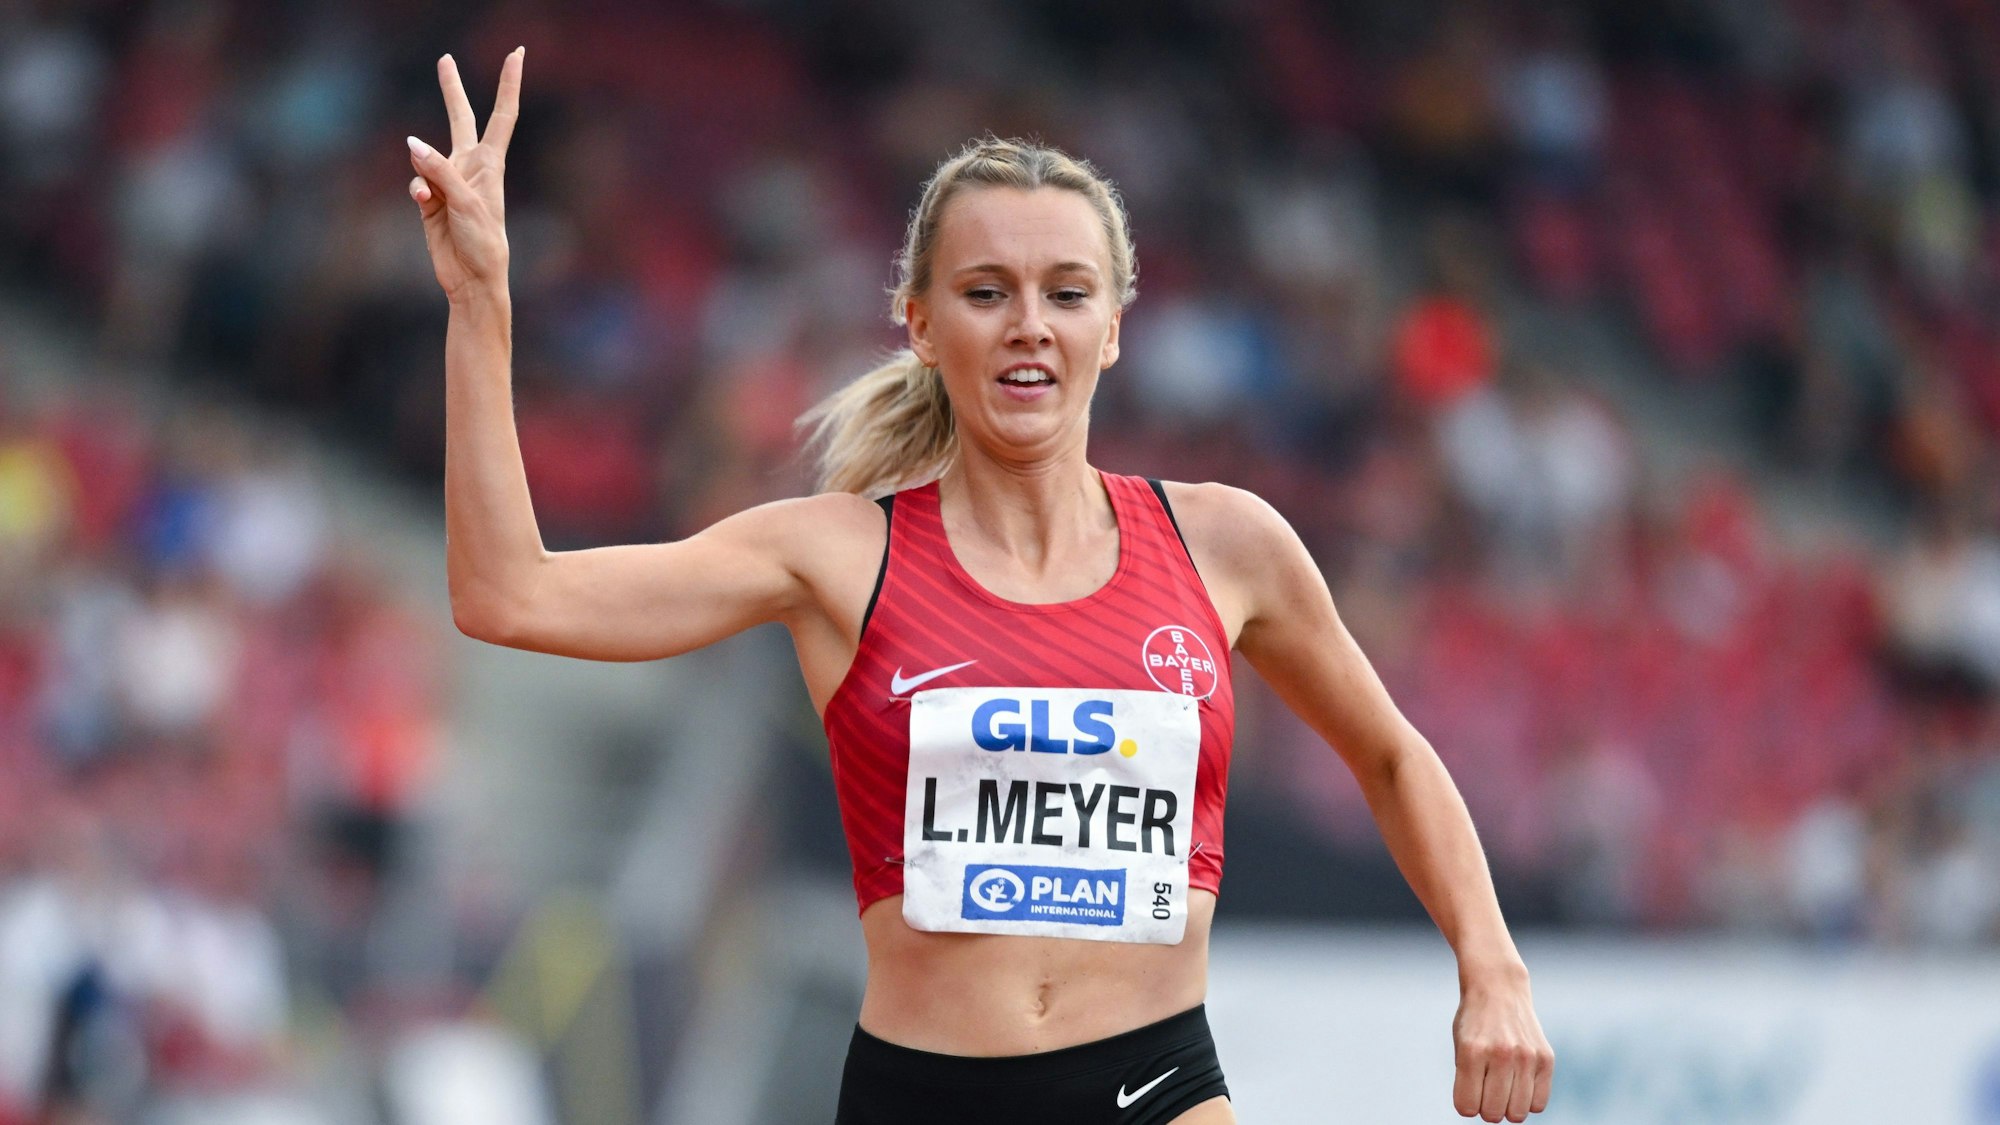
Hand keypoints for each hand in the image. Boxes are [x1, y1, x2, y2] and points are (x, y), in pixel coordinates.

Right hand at [408, 49, 522, 301]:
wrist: (472, 279)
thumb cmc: (483, 242)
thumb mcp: (467, 203)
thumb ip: (441, 171)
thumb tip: (412, 144)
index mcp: (490, 164)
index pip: (502, 115)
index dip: (508, 84)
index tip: (516, 53)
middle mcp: (469, 167)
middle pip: (460, 118)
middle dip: (451, 89)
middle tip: (444, 58)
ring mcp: (447, 181)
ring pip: (426, 156)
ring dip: (425, 171)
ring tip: (432, 197)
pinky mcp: (429, 199)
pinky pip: (417, 183)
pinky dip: (417, 190)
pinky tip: (422, 203)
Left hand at [1452, 964, 1553, 1120]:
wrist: (1499, 988)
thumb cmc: (1475, 1022)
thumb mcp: (1460, 1046)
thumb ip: (1468, 1081)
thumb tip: (1484, 1114)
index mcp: (1472, 1051)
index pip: (1467, 1106)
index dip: (1466, 1104)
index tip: (1468, 1091)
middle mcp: (1501, 1054)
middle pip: (1493, 1114)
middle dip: (1487, 1109)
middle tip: (1486, 1090)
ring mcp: (1526, 1056)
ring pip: (1517, 1113)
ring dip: (1508, 1108)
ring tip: (1504, 1089)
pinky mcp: (1546, 1058)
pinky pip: (1539, 1104)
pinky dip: (1528, 1102)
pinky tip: (1521, 1084)